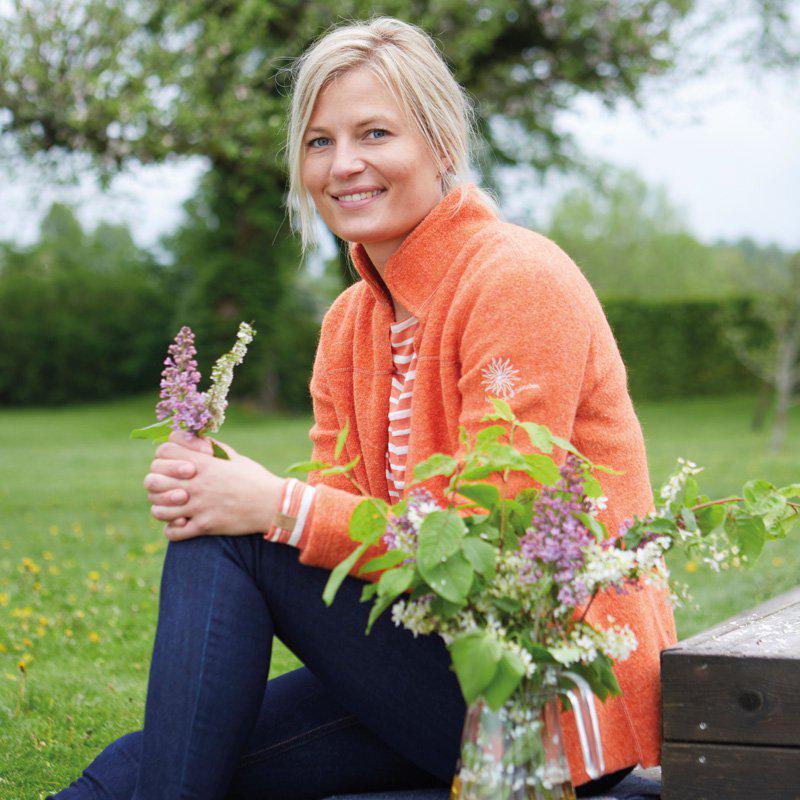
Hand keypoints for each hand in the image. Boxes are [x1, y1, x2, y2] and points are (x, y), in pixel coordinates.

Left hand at [143, 430, 284, 540]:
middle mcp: (197, 483)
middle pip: (153, 480)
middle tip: (168, 487)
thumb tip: (195, 441)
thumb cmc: (255, 478)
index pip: (164, 451)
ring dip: (162, 508)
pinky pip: (173, 532)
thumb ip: (212, 448)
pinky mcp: (205, 526)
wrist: (273, 504)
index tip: (175, 462)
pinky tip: (182, 523)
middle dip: (156, 482)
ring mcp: (199, 506)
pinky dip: (172, 530)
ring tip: (173, 507)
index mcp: (204, 463)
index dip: (164, 455)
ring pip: (158, 509)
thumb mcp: (234, 457)